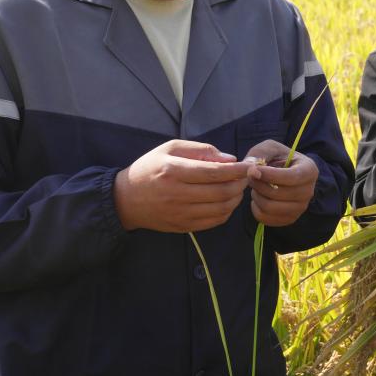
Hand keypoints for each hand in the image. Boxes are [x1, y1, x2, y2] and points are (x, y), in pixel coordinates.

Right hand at [114, 140, 250, 232]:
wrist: (126, 199)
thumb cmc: (151, 168)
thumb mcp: (170, 148)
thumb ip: (201, 150)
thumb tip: (230, 159)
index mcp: (174, 171)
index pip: (214, 172)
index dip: (237, 170)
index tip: (249, 166)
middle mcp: (177, 194)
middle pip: (221, 192)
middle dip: (240, 184)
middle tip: (246, 177)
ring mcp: (180, 213)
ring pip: (221, 209)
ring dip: (236, 198)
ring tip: (237, 188)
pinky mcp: (182, 226)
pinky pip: (214, 222)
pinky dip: (227, 212)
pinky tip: (226, 201)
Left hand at [245, 139, 319, 226]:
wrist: (285, 173)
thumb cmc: (278, 158)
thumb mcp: (270, 148)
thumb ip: (260, 154)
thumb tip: (251, 169)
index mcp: (310, 171)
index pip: (291, 177)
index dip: (269, 175)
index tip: (252, 170)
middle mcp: (309, 192)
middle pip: (278, 194)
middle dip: (258, 185)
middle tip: (251, 177)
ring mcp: (300, 208)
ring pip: (270, 208)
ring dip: (256, 196)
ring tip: (255, 187)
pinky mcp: (290, 219)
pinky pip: (265, 219)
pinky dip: (256, 208)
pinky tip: (258, 197)